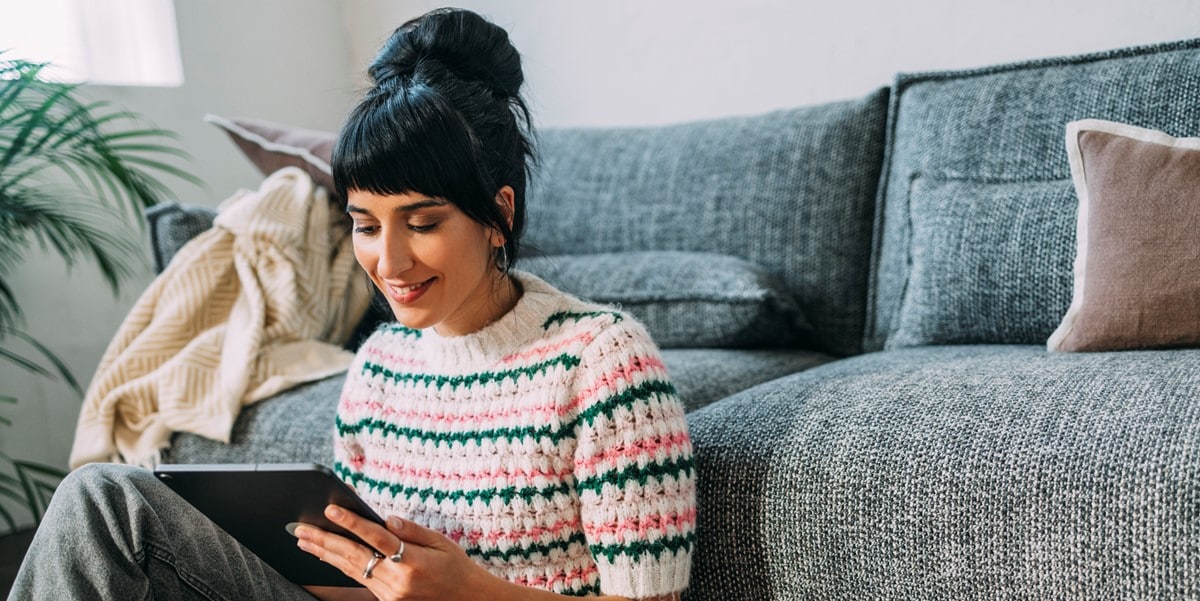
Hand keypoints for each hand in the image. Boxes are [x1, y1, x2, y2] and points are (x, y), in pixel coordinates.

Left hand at [293, 504, 492, 600]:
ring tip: (304, 540)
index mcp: (413, 562)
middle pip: (354, 556)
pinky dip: (340, 566)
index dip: (351, 522)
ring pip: (351, 569)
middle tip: (300, 528)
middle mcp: (398, 581)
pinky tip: (325, 556)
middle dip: (325, 539)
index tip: (330, 509)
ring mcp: (390, 594)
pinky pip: (358, 580)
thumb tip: (385, 519)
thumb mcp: (442, 542)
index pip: (375, 537)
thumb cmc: (456, 568)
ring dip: (325, 553)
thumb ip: (412, 530)